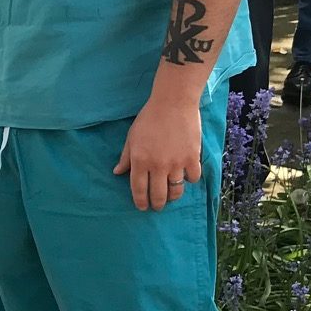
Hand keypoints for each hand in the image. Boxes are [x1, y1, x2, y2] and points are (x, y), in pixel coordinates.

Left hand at [113, 92, 202, 211]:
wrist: (173, 103)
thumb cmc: (150, 118)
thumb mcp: (132, 137)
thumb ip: (126, 157)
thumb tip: (117, 172)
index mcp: (140, 161)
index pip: (138, 190)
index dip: (140, 201)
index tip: (142, 207)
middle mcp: (158, 166)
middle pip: (158, 195)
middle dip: (157, 204)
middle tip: (157, 206)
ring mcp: (176, 163)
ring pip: (176, 190)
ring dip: (173, 196)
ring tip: (171, 194)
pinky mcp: (192, 158)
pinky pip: (193, 178)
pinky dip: (190, 179)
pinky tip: (186, 176)